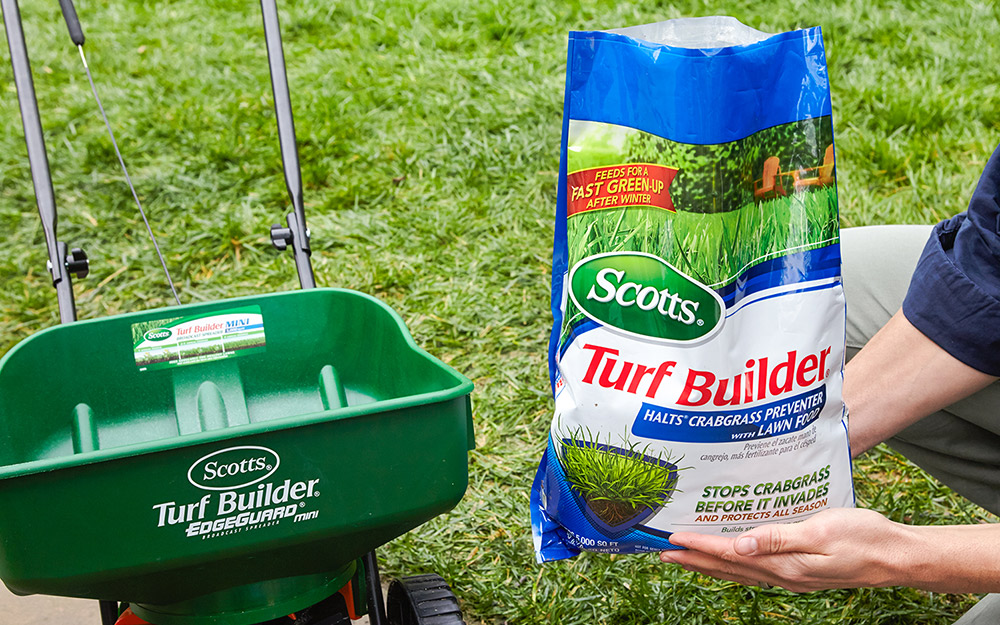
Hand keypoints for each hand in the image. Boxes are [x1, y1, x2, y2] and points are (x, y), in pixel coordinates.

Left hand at [660, 508, 911, 591]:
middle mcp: (784, 574)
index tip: (673, 539)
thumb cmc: (865, 537)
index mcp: (786, 564)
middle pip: (728, 568)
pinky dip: (733, 564)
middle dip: (694, 559)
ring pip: (739, 571)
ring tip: (685, 555)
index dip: (700, 546)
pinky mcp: (799, 571)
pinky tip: (728, 556)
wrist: (897, 556)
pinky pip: (755, 569)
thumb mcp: (822, 530)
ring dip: (709, 563)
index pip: (731, 555)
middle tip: (663, 551)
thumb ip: (780, 538)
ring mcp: (791, 576)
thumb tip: (741, 544)